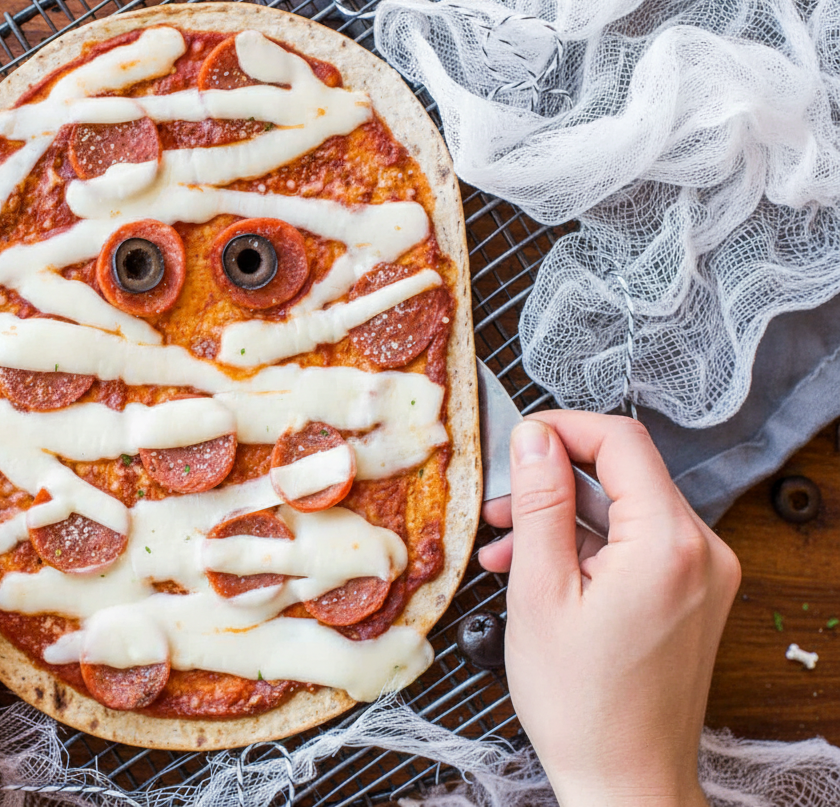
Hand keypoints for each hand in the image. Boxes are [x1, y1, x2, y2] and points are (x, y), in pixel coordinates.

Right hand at [478, 412, 739, 806]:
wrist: (625, 780)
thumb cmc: (581, 703)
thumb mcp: (539, 592)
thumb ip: (540, 503)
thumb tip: (535, 436)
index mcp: (669, 543)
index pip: (622, 441)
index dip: (563, 429)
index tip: (517, 442)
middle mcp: (702, 551)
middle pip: (624, 475)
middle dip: (554, 480)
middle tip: (497, 506)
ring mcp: (702, 575)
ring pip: (625, 511)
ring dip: (564, 517)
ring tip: (505, 546)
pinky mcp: (693, 596)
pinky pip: (637, 547)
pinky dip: (589, 548)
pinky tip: (538, 570)